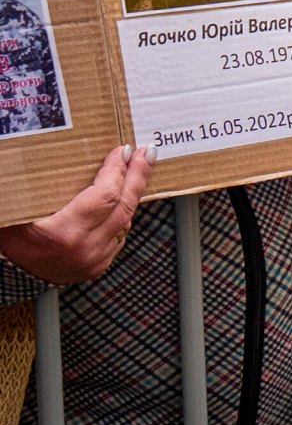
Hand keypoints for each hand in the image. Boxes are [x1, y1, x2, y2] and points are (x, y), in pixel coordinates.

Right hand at [0, 146, 148, 284]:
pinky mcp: (97, 267)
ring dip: (131, 194)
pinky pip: (119, 235)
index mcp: (63, 233)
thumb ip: (37, 186)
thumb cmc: (9, 237)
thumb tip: (42, 153)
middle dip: (137, 176)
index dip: (117, 170)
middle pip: (123, 206)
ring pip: (126, 220)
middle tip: (145, 153)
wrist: (8, 274)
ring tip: (137, 170)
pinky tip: (123, 197)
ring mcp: (94, 260)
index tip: (122, 150)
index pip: (105, 195)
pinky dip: (122, 215)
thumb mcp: (17, 210)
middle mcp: (84, 249)